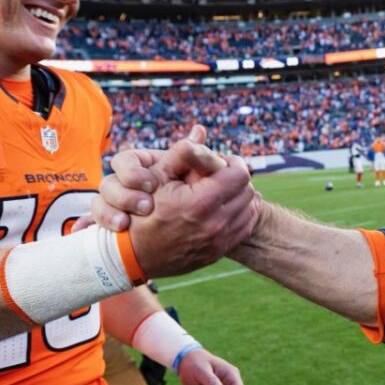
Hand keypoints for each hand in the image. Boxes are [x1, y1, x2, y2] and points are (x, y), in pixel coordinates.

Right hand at [93, 130, 260, 276]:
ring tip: (224, 190)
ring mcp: (219, 241)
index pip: (240, 174)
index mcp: (201, 202)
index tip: (222, 162)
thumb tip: (200, 131)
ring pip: (249, 210)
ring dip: (241, 197)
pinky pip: (244, 228)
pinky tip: (226, 208)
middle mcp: (215, 224)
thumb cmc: (143, 210)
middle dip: (237, 179)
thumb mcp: (157, 176)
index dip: (233, 163)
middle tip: (223, 175)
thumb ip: (182, 152)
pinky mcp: (219, 252)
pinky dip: (240, 215)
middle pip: (248, 191)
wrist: (135, 253)